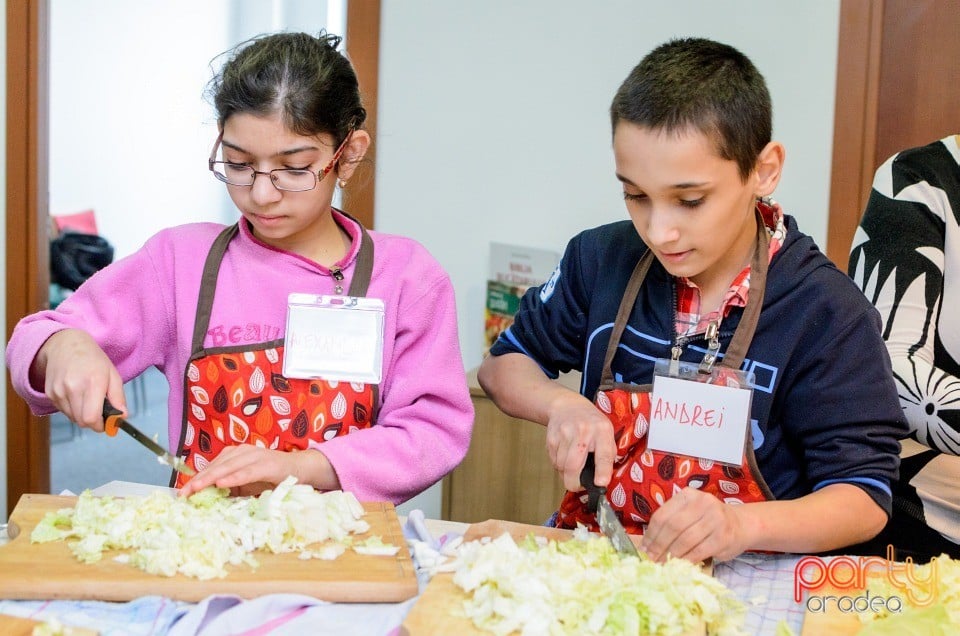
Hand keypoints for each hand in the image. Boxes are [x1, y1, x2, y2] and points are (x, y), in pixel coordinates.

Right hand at [36, 328, 125, 431]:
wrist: (65, 344)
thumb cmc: (93, 359)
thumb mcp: (113, 374)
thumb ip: (118, 398)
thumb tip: (122, 417)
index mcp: (93, 382)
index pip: (91, 418)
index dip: (100, 425)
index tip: (107, 423)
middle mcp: (73, 388)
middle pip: (82, 421)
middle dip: (93, 422)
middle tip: (100, 412)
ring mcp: (59, 391)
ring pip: (73, 418)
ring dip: (82, 415)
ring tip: (87, 398)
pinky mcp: (50, 393)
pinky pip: (63, 411)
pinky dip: (72, 409)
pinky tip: (76, 394)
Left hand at [178, 445, 308, 496]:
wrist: (300, 469)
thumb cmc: (271, 478)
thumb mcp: (246, 484)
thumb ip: (229, 487)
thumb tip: (207, 498)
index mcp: (235, 454)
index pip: (212, 466)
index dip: (197, 479)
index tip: (181, 492)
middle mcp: (243, 451)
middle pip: (216, 466)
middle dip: (199, 480)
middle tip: (184, 493)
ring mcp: (256, 456)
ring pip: (228, 467)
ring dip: (211, 478)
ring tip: (197, 488)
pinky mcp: (268, 464)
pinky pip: (247, 472)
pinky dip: (234, 478)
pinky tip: (222, 484)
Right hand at [544, 392, 616, 490]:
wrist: (567, 405)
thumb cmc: (591, 423)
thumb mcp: (607, 433)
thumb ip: (607, 454)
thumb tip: (602, 480)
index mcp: (602, 430)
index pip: (603, 454)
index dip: (602, 471)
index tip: (600, 484)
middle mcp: (583, 431)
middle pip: (573, 465)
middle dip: (574, 483)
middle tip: (577, 486)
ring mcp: (565, 433)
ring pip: (561, 466)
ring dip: (566, 473)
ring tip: (572, 467)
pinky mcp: (552, 437)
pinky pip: (554, 461)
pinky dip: (559, 465)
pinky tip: (565, 457)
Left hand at [641, 487, 748, 562]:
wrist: (741, 525)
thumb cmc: (708, 520)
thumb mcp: (689, 513)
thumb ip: (671, 523)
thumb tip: (647, 546)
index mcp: (688, 495)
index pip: (662, 515)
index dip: (651, 534)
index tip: (644, 548)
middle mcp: (702, 503)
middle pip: (672, 527)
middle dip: (659, 546)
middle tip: (651, 559)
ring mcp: (715, 519)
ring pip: (685, 541)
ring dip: (671, 555)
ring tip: (662, 564)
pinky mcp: (723, 537)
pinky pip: (698, 552)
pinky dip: (686, 560)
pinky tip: (679, 565)